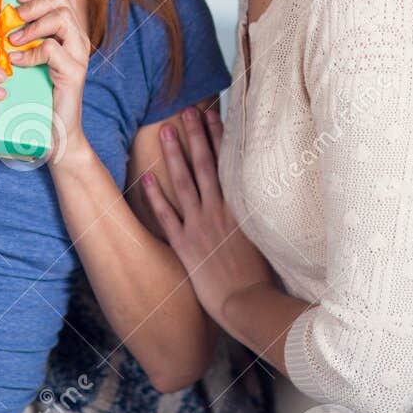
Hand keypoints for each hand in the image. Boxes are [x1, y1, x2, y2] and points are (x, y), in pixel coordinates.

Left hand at [6, 0, 90, 153]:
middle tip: (14, 16)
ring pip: (61, 18)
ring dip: (32, 25)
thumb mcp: (33, 59)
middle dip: (34, 3)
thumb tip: (2, 16)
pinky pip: (51, 49)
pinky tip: (16, 61)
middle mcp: (79, 39)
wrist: (58, 131)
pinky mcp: (73, 72)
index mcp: (71, 32)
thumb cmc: (40, 94)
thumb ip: (27, 36)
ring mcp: (78, 55)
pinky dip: (29, 52)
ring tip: (13, 39)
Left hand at [143, 106, 273, 320]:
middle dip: (195, 136)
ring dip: (174, 155)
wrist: (247, 302)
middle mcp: (218, 211)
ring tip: (164, 130)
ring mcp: (199, 226)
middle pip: (204, 165)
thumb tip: (258, 193)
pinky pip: (166, 216)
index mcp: (240, 207)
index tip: (212, 114)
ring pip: (184, 183)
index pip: (227, 164)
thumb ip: (256, 214)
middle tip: (185, 111)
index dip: (218, 138)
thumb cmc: (261, 276)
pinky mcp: (185, 245)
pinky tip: (146, 177)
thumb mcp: (266, 237)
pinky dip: (156, 196)